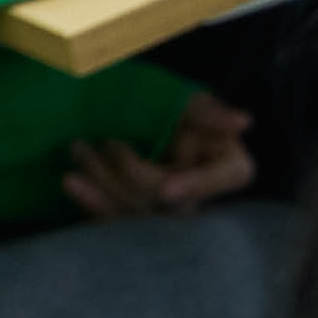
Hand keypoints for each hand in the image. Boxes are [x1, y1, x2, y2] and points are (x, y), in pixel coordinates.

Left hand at [65, 94, 255, 218]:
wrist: (110, 102)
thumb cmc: (154, 95)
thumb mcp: (181, 97)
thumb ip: (207, 111)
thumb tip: (244, 121)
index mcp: (225, 162)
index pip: (227, 177)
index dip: (198, 185)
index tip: (167, 188)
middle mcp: (199, 191)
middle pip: (175, 201)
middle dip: (134, 175)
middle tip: (104, 141)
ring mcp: (165, 209)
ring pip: (142, 214)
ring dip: (105, 183)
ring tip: (79, 149)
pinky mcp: (134, 214)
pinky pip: (118, 222)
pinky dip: (93, 203)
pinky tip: (73, 183)